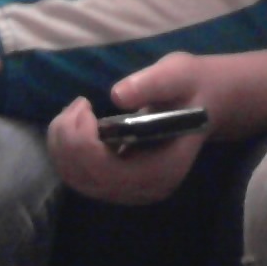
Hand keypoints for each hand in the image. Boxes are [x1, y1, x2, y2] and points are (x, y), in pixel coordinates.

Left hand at [48, 54, 214, 205]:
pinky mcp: (118, 185)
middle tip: (78, 103)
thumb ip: (152, 83)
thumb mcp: (179, 74)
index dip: (84, 144)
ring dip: (62, 145)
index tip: (86, 107)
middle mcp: (145, 190)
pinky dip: (67, 151)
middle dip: (68, 141)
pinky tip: (76, 124)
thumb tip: (118, 95)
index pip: (109, 173)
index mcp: (164, 169)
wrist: (203, 102)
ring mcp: (130, 191)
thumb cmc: (192, 87)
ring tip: (75, 110)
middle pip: (87, 179)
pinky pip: (80, 176)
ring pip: (77, 179)